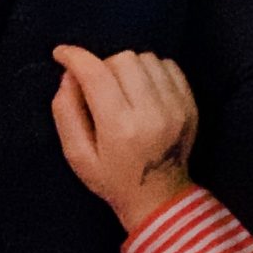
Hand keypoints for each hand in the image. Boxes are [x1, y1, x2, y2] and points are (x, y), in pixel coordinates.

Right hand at [51, 47, 197, 231]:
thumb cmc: (112, 179)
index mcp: (121, 128)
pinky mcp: (191, 105)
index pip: (97, 74)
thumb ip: (66, 113)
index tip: (62, 54)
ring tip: (122, 89)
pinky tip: (143, 89)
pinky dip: (151, 70)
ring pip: (146, 59)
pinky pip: (169, 66)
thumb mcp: (77, 155)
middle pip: (123, 59)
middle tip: (98, 87)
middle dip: (103, 66)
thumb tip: (69, 75)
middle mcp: (153, 113)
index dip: (75, 57)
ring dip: (128, 67)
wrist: (160, 198)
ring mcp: (177, 107)